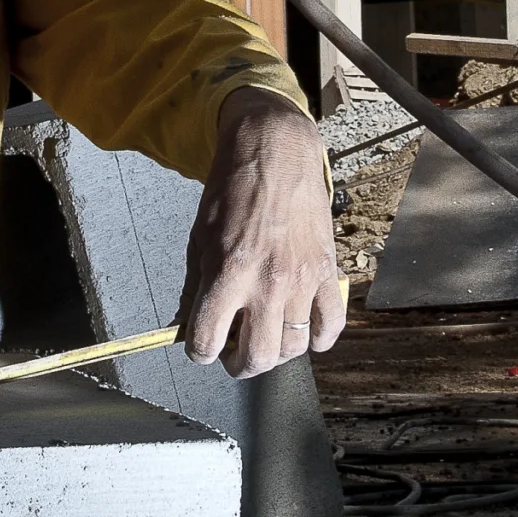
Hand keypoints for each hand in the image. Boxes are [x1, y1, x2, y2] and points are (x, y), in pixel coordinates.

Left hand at [179, 87, 344, 377]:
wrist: (276, 152)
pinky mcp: (327, 272)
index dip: (199, 351)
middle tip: (233, 351)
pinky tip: (301, 331)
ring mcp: (303, 280)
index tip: (201, 345)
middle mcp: (268, 283)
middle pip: (257, 358)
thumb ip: (194, 286)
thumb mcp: (199, 237)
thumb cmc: (232, 190)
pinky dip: (317, 339)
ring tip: (264, 336)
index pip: (208, 341)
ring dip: (274, 352)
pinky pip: (330, 326)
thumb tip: (186, 326)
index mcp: (229, 272)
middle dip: (238, 364)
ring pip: (293, 348)